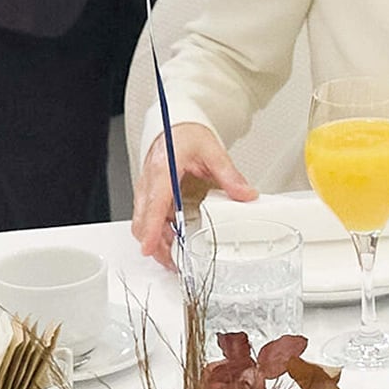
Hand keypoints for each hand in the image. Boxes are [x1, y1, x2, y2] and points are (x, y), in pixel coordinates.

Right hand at [131, 123, 256, 268]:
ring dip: (156, 241)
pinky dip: (156, 233)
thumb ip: (229, 175)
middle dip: (154, 244)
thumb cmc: (186, 135)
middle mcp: (149, 182)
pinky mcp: (150, 195)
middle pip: (143, 220)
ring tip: (175, 259)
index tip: (150, 248)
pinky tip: (172, 242)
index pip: (154, 204)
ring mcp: (147, 190)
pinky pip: (148, 218)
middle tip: (174, 262)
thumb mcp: (212, 151)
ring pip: (142, 222)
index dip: (151, 229)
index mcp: (163, 170)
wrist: (174, 125)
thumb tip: (245, 194)